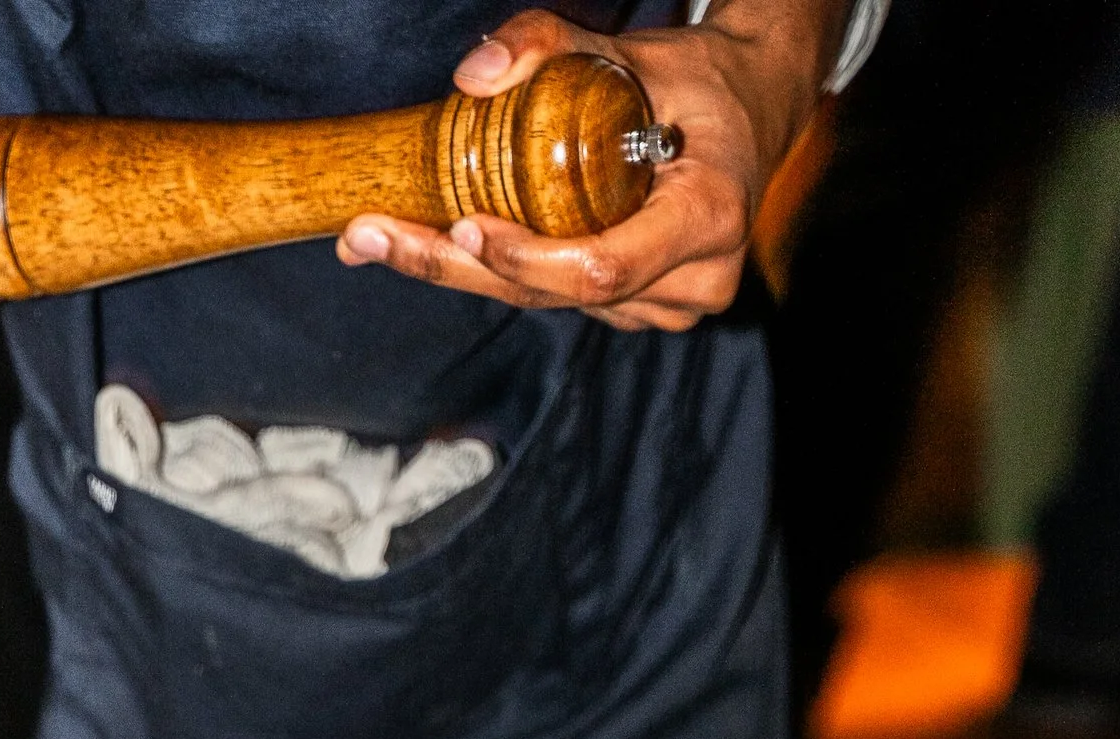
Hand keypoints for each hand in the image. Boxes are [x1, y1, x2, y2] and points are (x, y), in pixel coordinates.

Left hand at [336, 2, 842, 334]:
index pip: (600, 266)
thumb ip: (554, 46)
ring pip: (547, 302)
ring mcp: (665, 307)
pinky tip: (438, 241)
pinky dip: (499, 271)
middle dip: (454, 268)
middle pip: (554, 295)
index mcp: (705, 220)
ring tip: (383, 234)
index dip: (527, 259)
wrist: (750, 113)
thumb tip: (472, 76)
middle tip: (370, 236)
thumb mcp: (632, 51)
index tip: (464, 228)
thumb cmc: (694, 83)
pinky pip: (557, 299)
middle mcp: (691, 282)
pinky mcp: (640, 312)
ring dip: (464, 272)